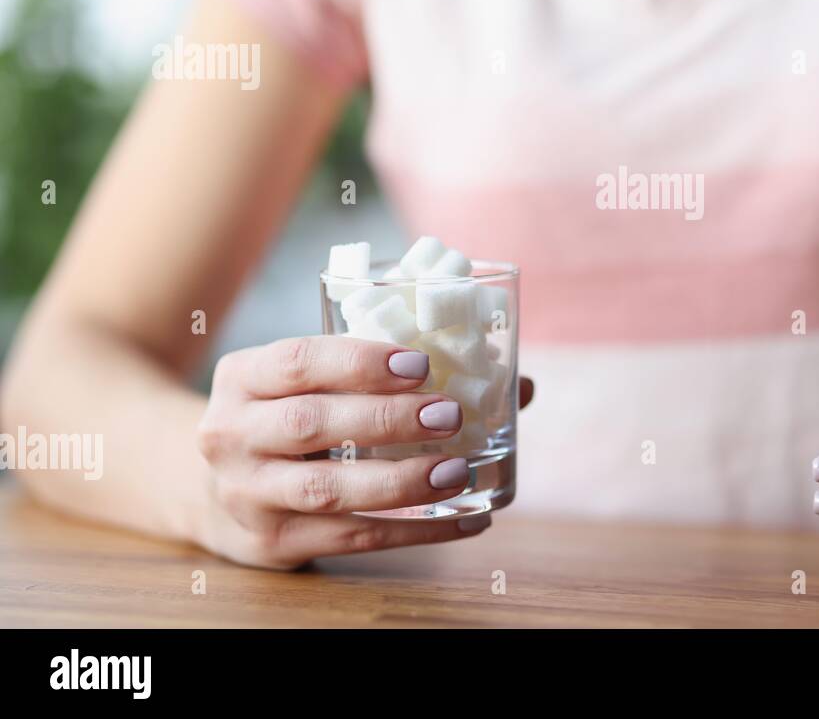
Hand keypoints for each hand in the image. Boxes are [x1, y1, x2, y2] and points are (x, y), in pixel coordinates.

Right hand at [196, 335, 534, 568]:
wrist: (213, 489)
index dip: (360, 361)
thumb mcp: (316, 384)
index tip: (420, 364)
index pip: (298, 361)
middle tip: (451, 414)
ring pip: (326, 490)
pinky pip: (349, 538)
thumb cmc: (292, 418)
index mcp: (243, 377)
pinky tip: (464, 517)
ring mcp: (246, 494)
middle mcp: (231, 434)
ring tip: (458, 471)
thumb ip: (399, 375)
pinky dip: (412, 530)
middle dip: (387, 419)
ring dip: (399, 481)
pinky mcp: (271, 543)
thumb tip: (519, 384)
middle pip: (310, 424)